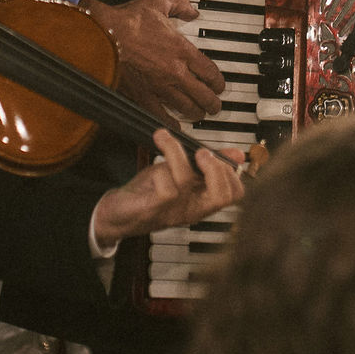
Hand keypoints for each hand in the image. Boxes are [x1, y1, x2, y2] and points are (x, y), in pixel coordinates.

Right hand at [85, 0, 224, 121]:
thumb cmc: (128, 21)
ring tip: (199, 114)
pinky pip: (162, 115)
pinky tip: (176, 127)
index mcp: (182, 50)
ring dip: (196, 113)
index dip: (218, 82)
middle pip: (204, 95)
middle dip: (213, 103)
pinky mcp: (143, 96)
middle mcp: (175, 72)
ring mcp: (159, 87)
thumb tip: (191, 10)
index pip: (210, 72)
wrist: (104, 35)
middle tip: (215, 105)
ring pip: (187, 108)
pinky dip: (172, 124)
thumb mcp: (158, 2)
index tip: (219, 85)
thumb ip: (179, 4)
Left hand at [93, 129, 245, 243]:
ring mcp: (174, 212)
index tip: (217, 153)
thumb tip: (237, 154)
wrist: (117, 213)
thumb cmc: (151, 193)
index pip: (236, 195)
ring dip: (176, 153)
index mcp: (203, 202)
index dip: (233, 172)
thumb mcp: (183, 174)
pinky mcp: (154, 209)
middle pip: (222, 197)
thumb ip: (208, 165)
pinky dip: (160, 168)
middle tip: (202, 152)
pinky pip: (165, 188)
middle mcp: (193, 210)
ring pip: (186, 181)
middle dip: (216, 168)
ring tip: (167, 139)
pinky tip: (154, 163)